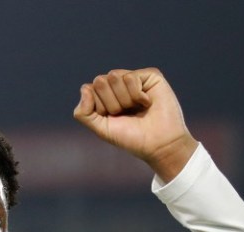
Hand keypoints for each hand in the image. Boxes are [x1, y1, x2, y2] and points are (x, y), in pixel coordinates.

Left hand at [73, 68, 197, 181]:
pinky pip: (130, 78)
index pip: (88, 89)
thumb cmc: (131, 138)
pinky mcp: (149, 75)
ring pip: (113, 76)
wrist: (158, 144)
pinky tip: (147, 103)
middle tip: (126, 114)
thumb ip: (84, 113)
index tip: (113, 119)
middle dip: (111, 103)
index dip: (99, 107)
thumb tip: (85, 88)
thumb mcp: (101, 129)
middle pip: (100, 81)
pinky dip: (137, 95)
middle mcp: (117, 85)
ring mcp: (133, 79)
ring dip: (124, 100)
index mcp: (104, 96)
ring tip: (137, 109)